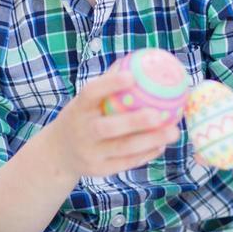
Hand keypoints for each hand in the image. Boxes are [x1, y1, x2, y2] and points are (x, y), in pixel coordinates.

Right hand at [45, 65, 179, 179]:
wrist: (58, 154)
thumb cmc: (81, 119)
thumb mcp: (84, 102)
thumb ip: (107, 86)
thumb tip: (138, 61)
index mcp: (78, 109)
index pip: (90, 93)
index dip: (110, 84)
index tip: (132, 76)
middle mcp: (81, 131)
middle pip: (107, 128)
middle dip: (135, 121)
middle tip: (160, 114)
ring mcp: (89, 153)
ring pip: (122, 148)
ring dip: (150, 141)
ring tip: (174, 132)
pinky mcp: (99, 170)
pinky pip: (126, 163)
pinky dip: (147, 154)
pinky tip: (163, 144)